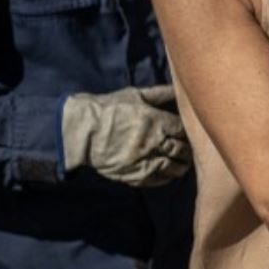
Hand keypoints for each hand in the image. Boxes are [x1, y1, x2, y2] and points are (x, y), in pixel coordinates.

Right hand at [61, 85, 191, 186]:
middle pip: (181, 150)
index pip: (183, 130)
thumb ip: (160, 93)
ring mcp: (143, 161)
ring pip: (173, 167)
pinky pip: (157, 179)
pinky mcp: (133, 175)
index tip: (186, 132)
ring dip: (181, 165)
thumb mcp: (135, 95)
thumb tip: (181, 88)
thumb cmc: (108, 109)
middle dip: (187, 150)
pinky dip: (166, 177)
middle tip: (188, 149)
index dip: (187, 132)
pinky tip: (168, 173)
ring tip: (181, 162)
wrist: (80, 131)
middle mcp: (153, 143)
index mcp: (156, 121)